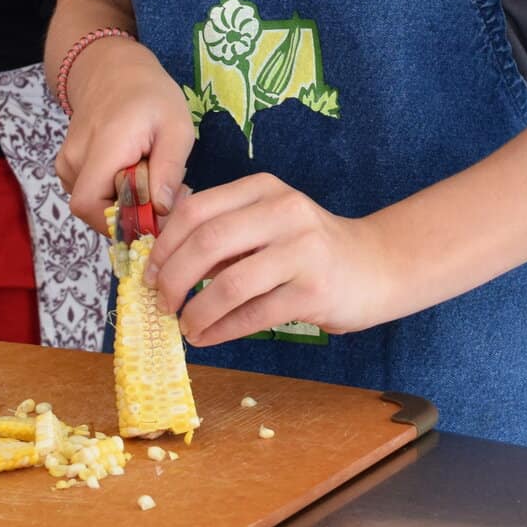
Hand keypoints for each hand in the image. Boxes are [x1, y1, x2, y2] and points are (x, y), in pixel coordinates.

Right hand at [54, 38, 194, 234]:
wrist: (113, 70)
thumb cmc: (150, 96)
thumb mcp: (176, 127)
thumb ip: (169, 169)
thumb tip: (161, 210)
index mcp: (103, 147)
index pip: (90, 205)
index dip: (121, 222)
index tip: (157, 214)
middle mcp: (75, 158)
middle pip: (94, 211)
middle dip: (130, 214)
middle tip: (163, 195)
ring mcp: (67, 163)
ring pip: (94, 205)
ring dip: (123, 204)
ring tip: (149, 177)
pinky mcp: (68, 167)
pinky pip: (91, 195)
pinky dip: (113, 195)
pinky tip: (132, 174)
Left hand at [144, 173, 399, 346]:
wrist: (377, 265)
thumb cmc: (310, 247)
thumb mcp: (268, 220)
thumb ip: (224, 228)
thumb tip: (160, 254)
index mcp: (264, 189)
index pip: (197, 209)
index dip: (165, 244)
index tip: (150, 272)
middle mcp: (284, 211)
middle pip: (207, 242)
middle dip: (173, 278)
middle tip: (161, 302)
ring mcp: (302, 251)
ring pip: (229, 284)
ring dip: (196, 311)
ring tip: (185, 326)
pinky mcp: (314, 292)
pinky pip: (253, 314)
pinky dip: (222, 329)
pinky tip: (208, 337)